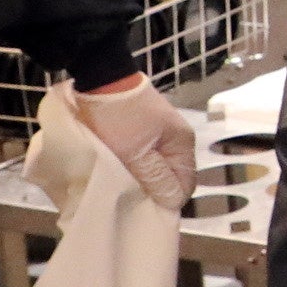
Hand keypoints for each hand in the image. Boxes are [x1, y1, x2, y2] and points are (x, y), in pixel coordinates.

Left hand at [76, 76, 198, 213]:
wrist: (100, 77)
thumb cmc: (119, 117)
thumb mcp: (135, 152)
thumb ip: (156, 178)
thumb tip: (174, 202)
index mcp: (182, 143)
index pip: (186, 184)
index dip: (167, 200)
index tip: (142, 209)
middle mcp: (177, 138)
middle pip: (171, 176)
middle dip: (153, 190)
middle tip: (128, 199)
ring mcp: (161, 131)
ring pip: (157, 166)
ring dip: (141, 177)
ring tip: (120, 185)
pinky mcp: (144, 127)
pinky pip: (145, 155)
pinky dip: (134, 164)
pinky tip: (119, 168)